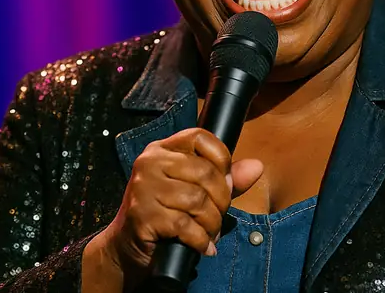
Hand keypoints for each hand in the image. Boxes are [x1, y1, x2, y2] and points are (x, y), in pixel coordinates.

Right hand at [83, 128, 263, 291]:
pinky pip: (186, 225)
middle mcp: (150, 163)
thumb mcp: (195, 191)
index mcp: (162, 149)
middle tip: (218, 216)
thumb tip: (257, 167)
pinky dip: (200, 240)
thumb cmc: (165, 214)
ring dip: (212, 223)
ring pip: (197, 201)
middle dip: (221, 200)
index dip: (221, 158)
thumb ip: (225, 179)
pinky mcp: (142, 215)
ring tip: (209, 232)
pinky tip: (202, 246)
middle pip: (204, 172)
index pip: (200, 137)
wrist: (127, 247)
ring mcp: (143, 188)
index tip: (225, 180)